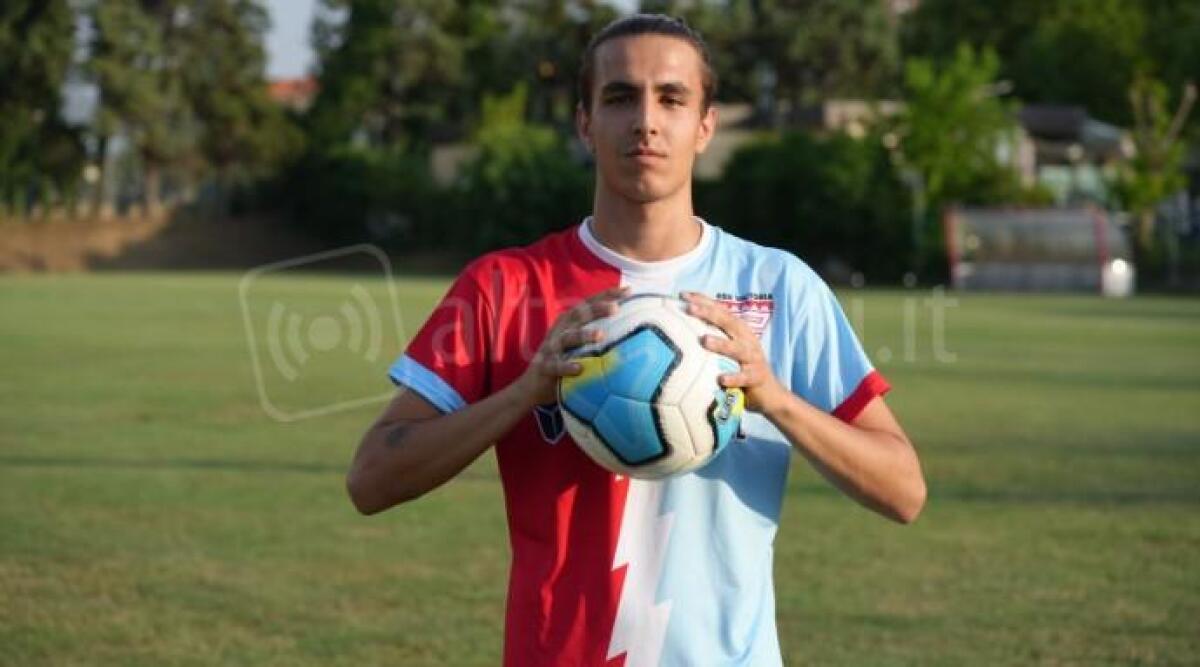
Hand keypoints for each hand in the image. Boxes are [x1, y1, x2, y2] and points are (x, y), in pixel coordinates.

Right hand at [513, 286, 629, 406]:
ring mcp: (551, 348)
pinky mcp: (545, 366)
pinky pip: (556, 366)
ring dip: (583, 335)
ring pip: (567, 338)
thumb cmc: (565, 360)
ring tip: (600, 335)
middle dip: (597, 310)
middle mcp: (561, 331)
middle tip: (616, 308)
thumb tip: (630, 330)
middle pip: (579, 315)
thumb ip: (597, 334)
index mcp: (570, 322)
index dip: (606, 295)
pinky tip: (579, 368)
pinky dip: (566, 366)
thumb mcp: (579, 344)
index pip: (589, 304)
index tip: (628, 290)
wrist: (534, 385)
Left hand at [681, 291, 785, 414]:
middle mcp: (746, 340)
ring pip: (737, 349)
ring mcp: (753, 357)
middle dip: (709, 313)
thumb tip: (679, 329)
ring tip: (704, 340)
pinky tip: (720, 379)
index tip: (682, 294)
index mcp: (738, 330)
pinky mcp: (756, 377)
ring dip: (721, 344)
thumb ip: (710, 337)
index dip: (703, 300)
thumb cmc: (740, 366)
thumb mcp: (728, 349)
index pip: (720, 310)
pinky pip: (744, 377)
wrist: (768, 391)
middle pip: (728, 322)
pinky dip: (733, 378)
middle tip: (690, 308)